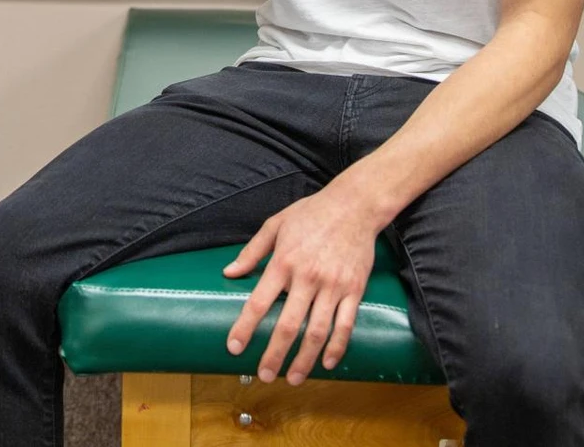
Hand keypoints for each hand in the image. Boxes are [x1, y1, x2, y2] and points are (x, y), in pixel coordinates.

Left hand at [222, 184, 380, 385]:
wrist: (354, 205)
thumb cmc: (311, 213)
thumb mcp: (275, 224)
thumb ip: (251, 251)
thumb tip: (229, 273)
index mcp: (283, 261)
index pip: (259, 302)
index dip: (245, 328)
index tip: (234, 347)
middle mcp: (307, 277)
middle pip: (287, 325)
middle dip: (274, 355)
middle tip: (264, 375)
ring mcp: (333, 285)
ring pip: (317, 332)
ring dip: (304, 359)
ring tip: (293, 378)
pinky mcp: (354, 290)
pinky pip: (345, 325)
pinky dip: (337, 347)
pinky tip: (327, 363)